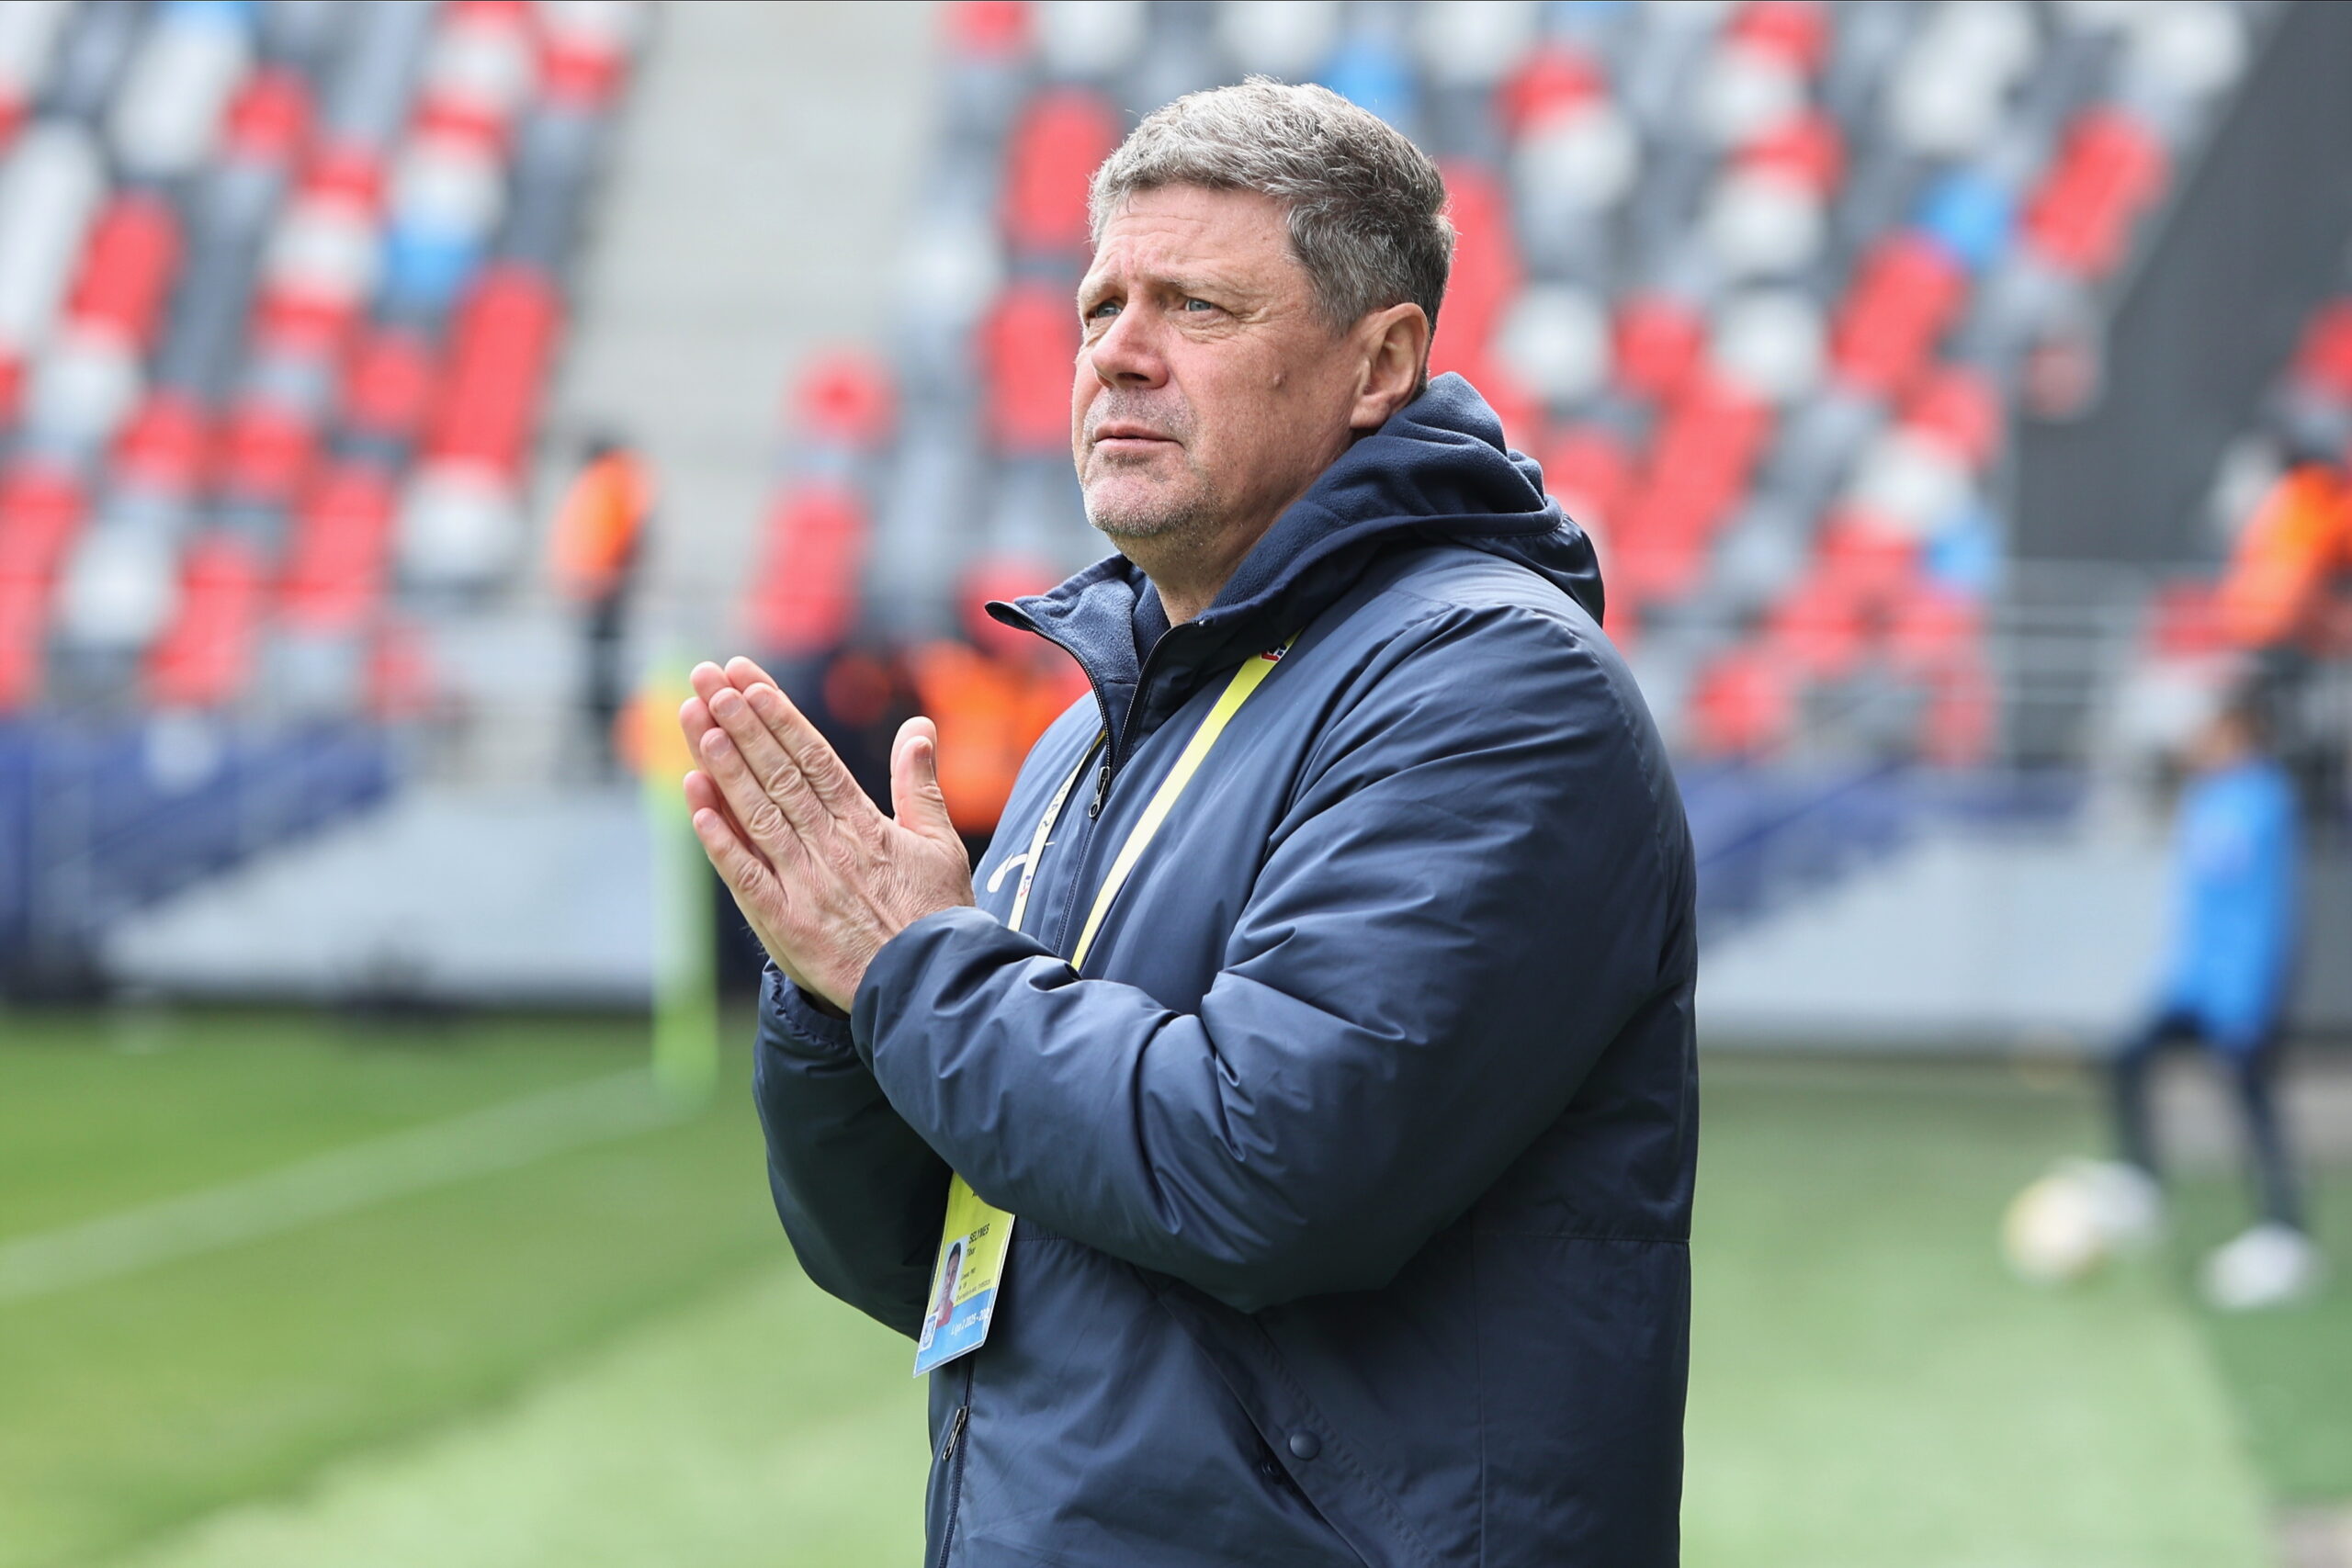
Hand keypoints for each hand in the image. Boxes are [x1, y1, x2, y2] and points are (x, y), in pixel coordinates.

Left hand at [679, 657, 973, 1012]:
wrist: (932, 989)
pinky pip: (744, 874)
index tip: (749, 679)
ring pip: (757, 813)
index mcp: (866, 826)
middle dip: (740, 722)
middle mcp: (830, 847)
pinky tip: (696, 800)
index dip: (778, 715)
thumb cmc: (938, 918)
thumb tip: (918, 729)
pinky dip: (719, 838)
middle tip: (708, 677)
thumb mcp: (940, 844)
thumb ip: (919, 784)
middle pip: (778, 774)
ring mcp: (804, 885)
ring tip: (697, 718)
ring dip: (724, 765)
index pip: (813, 758)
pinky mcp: (785, 923)